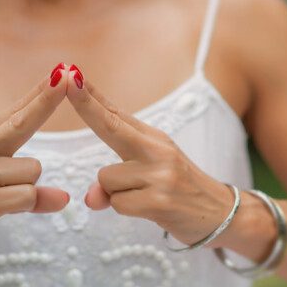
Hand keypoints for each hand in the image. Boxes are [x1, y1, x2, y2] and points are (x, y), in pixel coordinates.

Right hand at [0, 66, 70, 251]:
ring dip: (27, 187)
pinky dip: (26, 205)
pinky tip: (1, 208)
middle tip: (68, 77)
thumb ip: (23, 184)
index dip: (39, 94)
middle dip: (46, 101)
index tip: (61, 72)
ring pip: (33, 171)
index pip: (14, 112)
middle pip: (22, 122)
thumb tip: (64, 198)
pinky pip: (26, 197)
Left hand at [64, 66, 235, 244]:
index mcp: (153, 138)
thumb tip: (90, 199)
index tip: (71, 73)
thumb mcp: (150, 172)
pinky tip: (149, 208)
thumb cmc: (177, 190)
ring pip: (106, 179)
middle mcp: (158, 150)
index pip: (115, 113)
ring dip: (116, 193)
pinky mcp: (160, 201)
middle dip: (86, 105)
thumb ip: (113, 181)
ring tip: (145, 196)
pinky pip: (117, 204)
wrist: (220, 213)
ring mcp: (160, 175)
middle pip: (110, 126)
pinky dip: (125, 209)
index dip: (91, 95)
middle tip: (66, 79)